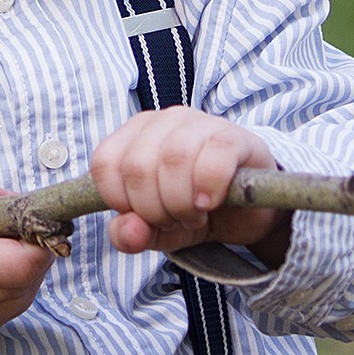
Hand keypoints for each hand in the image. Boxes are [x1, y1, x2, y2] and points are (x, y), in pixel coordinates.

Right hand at [0, 171, 55, 334]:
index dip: (32, 217)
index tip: (0, 201)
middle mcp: (2, 294)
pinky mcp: (11, 310)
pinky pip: (28, 273)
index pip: (37, 251)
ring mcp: (10, 306)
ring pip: (36, 257)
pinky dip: (9, 256)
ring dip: (12, 237)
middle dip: (16, 218)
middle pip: (40, 245)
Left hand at [89, 109, 291, 263]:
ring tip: (194, 214)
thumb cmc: (192, 209)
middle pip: (138, 166)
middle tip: (175, 219)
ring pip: (174, 159)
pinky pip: (214, 159)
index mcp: (135, 134)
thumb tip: (127, 231)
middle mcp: (164, 120)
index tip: (144, 216)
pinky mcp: (235, 137)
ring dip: (181, 203)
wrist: (248, 210)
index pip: (105, 163)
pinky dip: (208, 189)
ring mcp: (201, 123)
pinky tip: (210, 202)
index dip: (121, 201)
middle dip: (153, 208)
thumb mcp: (155, 230)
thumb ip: (130, 234)